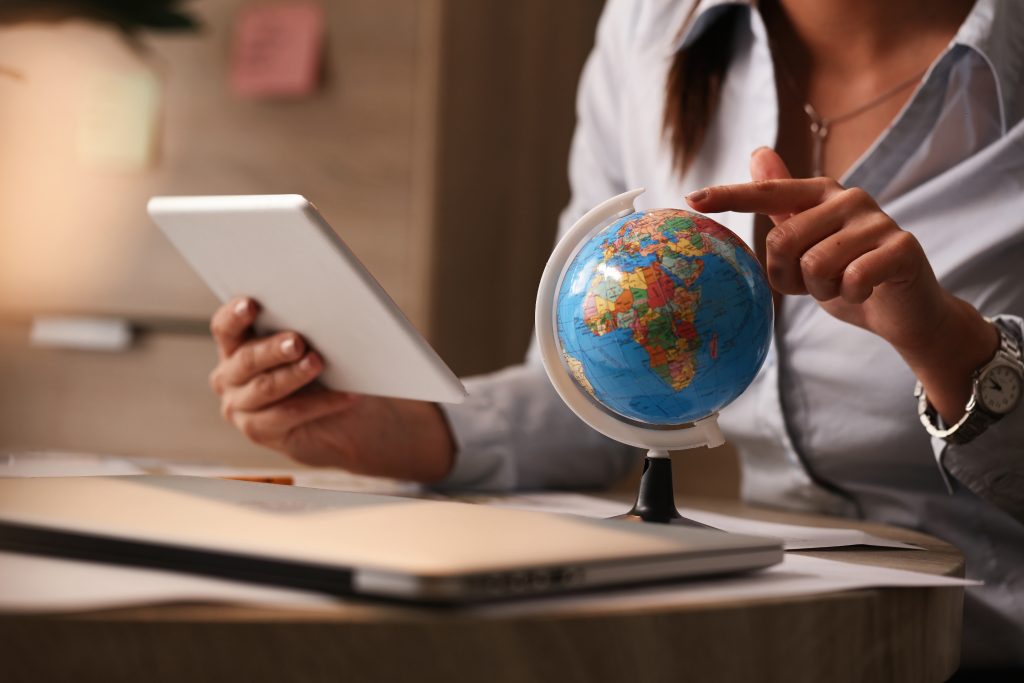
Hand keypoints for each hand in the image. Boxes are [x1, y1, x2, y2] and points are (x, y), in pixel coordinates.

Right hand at [208, 297, 454, 481]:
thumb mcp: (316, 345)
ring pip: (265, 387)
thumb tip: (321, 313)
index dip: (234, 315)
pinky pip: (287, 413)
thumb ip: (307, 330)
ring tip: (318, 363)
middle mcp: (229, 375)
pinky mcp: (258, 430)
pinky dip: (319, 403)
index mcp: (236, 344)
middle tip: (296, 342)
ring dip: (294, 375)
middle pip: (247, 358)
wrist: (349, 418)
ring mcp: (239, 405)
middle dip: (273, 348)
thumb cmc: (329, 371)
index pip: (226, 327)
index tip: (251, 305)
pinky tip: (344, 395)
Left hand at [685, 148, 997, 421]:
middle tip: (810, 284)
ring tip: (839, 286)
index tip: (691, 199)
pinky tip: (864, 291)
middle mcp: (849, 197)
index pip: (767, 192)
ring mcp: (878, 220)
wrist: (903, 310)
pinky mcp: (902, 248)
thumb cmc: (846, 275)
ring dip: (820, 290)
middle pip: (782, 240)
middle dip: (787, 276)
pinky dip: (849, 296)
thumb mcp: (807, 244)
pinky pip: (851, 279)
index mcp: (820, 194)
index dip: (729, 196)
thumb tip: (756, 153)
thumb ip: (781, 207)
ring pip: (815, 264)